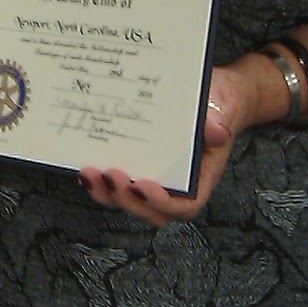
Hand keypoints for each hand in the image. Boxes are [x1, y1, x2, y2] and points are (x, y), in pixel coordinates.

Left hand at [78, 72, 239, 226]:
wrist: (211, 97)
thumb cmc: (218, 105)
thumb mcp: (221, 107)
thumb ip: (217, 121)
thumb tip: (218, 131)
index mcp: (200, 178)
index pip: (184, 205)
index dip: (161, 202)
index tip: (143, 186)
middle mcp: (176, 184)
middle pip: (150, 210)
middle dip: (127, 199)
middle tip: (111, 175)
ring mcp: (155, 178)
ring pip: (130, 201)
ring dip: (108, 194)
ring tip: (90, 173)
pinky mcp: (138, 167)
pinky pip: (119, 185)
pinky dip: (101, 182)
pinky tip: (87, 169)